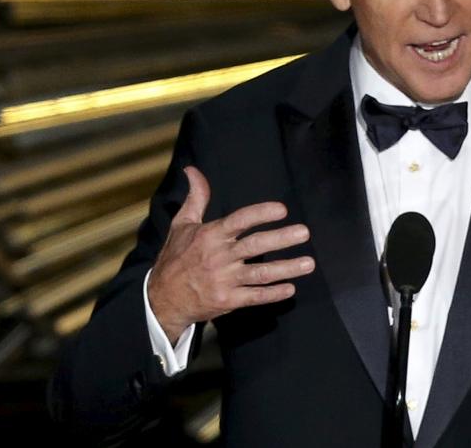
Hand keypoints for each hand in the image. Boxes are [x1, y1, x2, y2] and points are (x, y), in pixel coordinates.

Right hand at [147, 166, 314, 343]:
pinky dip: (273, 294)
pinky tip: (291, 288)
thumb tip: (192, 170)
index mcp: (211, 235)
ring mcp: (225, 280)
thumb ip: (196, 197)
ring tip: (308, 263)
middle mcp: (220, 257)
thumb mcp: (183, 224)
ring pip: (260, 273)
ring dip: (286, 268)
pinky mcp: (228, 301)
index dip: (261, 214)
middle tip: (305, 233)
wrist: (162, 298)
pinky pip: (254, 296)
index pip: (239, 221)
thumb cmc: (176, 257)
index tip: (282, 210)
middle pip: (255, 245)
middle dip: (282, 239)